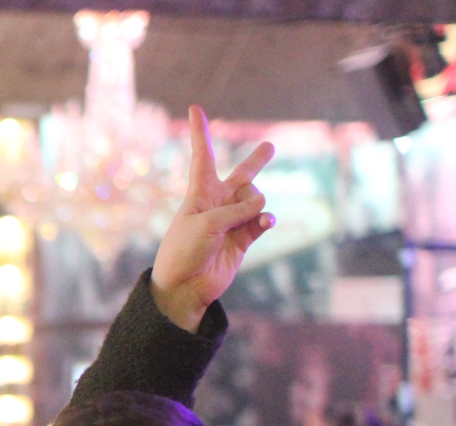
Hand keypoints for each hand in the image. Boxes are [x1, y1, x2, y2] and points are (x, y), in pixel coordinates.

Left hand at [151, 106, 275, 332]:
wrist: (185, 286)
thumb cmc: (185, 251)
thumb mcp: (206, 224)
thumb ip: (236, 209)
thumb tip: (264, 204)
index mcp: (199, 193)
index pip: (203, 156)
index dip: (200, 132)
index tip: (195, 108)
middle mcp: (217, 203)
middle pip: (241, 176)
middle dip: (256, 162)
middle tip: (270, 147)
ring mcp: (232, 220)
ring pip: (256, 199)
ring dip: (255, 206)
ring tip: (247, 219)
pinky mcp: (244, 237)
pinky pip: (262, 220)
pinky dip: (266, 220)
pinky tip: (266, 222)